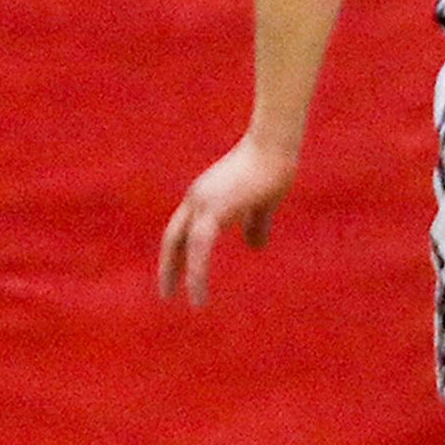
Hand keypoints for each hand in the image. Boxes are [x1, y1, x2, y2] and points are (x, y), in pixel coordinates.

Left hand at [157, 134, 298, 304]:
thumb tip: (255, 247)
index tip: (180, 271)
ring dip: (177, 274)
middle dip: (170, 265)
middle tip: (167, 293)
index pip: (184, 227)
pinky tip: (199, 297)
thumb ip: (257, 223)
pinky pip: (198, 251)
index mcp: (206, 194)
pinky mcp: (213, 211)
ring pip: (182, 245)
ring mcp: (203, 203)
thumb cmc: (274, 166)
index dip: (180, 250)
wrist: (277, 145)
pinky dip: (196, 276)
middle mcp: (198, 198)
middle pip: (174, 237)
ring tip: (179, 299)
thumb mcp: (263, 201)